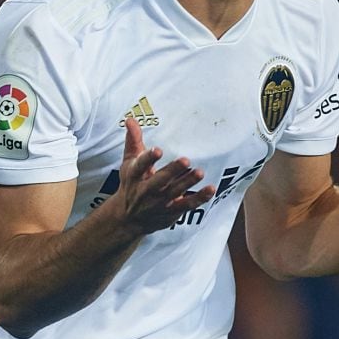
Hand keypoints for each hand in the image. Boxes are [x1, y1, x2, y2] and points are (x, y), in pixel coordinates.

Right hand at [114, 117, 215, 234]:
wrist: (128, 219)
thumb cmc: (131, 185)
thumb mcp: (128, 163)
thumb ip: (133, 141)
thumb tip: (131, 119)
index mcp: (134, 176)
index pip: (140, 166)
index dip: (148, 158)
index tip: (157, 150)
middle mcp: (146, 191)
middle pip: (159, 181)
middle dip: (172, 171)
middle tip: (185, 160)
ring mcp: (159, 203)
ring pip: (175, 193)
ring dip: (187, 183)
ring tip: (199, 172)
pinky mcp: (171, 212)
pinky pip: (187, 205)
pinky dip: (200, 198)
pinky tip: (210, 189)